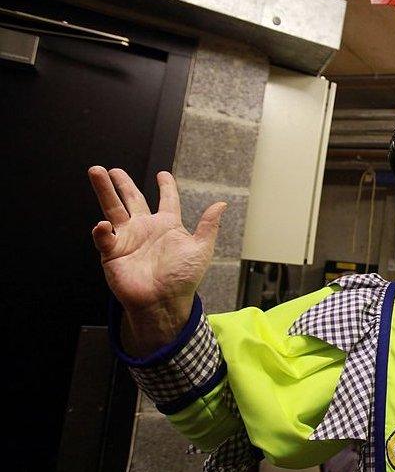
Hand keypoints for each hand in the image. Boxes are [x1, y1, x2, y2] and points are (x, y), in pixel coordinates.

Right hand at [88, 167, 225, 353]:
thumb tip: (221, 204)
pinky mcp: (113, 252)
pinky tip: (103, 226)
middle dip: (122, 184)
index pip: (167, 200)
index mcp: (168, 225)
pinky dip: (101, 231)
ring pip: (113, 209)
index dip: (166, 187)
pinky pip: (104, 237)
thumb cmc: (183, 278)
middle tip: (113, 169)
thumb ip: (209, 226)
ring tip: (96, 171)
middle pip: (132, 199)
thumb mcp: (200, 249)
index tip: (163, 175)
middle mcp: (146, 229)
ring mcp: (128, 239)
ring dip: (104, 191)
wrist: (164, 302)